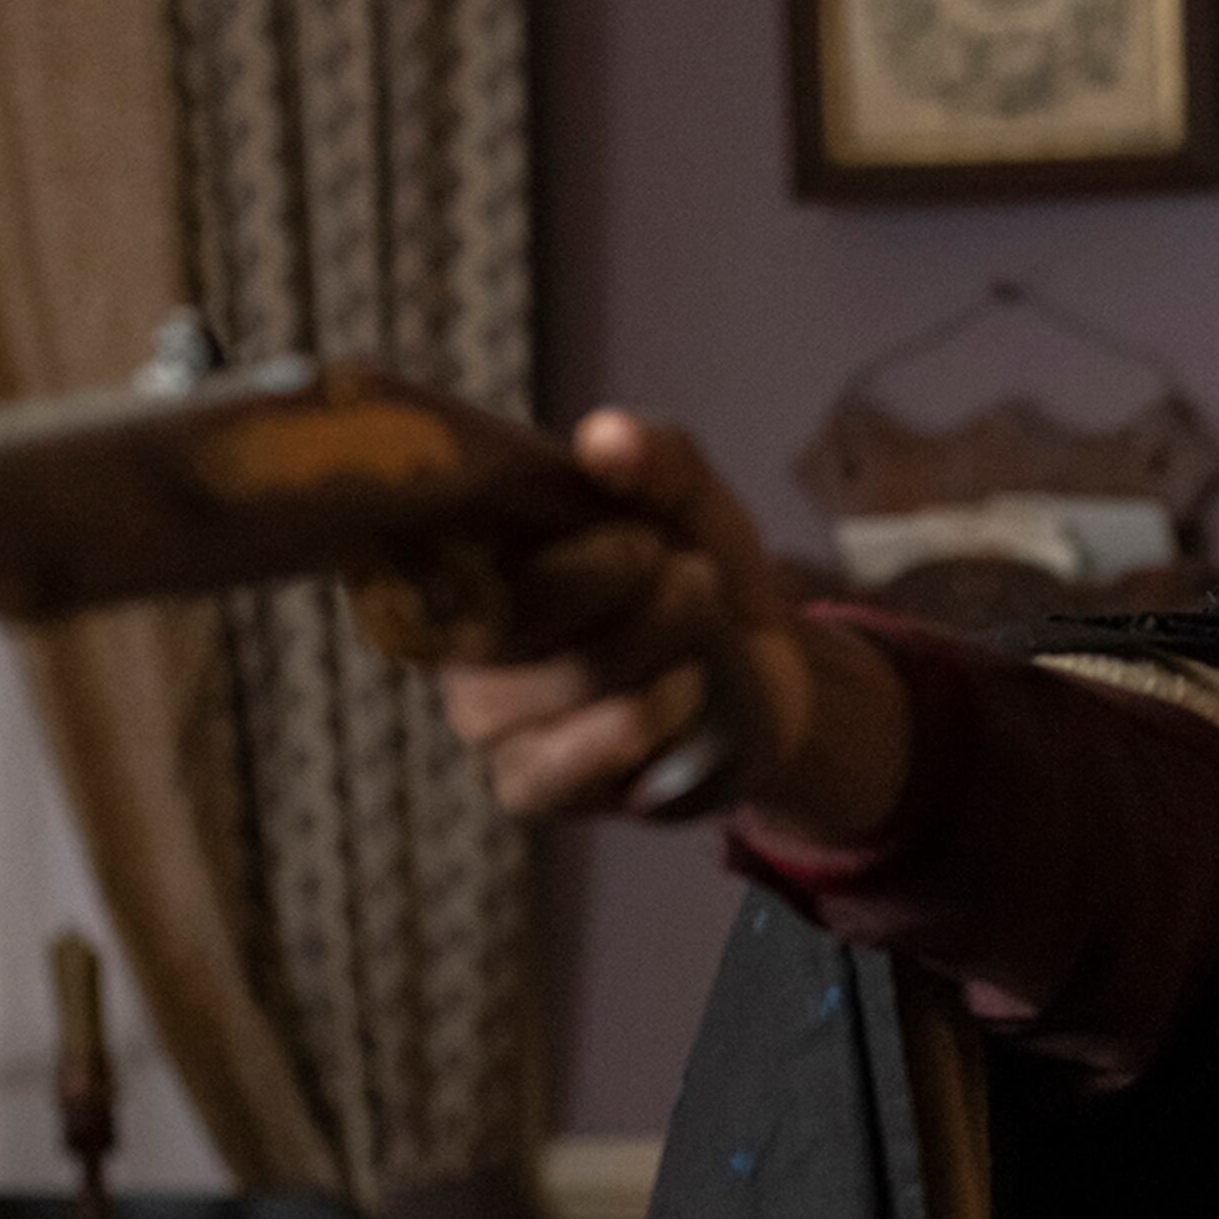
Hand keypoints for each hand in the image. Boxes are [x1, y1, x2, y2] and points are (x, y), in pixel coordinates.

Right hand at [426, 411, 908, 833]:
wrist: (763, 668)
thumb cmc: (696, 565)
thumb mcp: (692, 498)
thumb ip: (657, 457)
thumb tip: (604, 436)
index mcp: (476, 553)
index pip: (456, 547)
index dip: (556, 547)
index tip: (645, 539)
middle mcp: (461, 633)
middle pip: (500, 621)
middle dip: (606, 591)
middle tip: (686, 570)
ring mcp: (486, 715)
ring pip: (532, 695)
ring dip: (633, 654)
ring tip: (697, 622)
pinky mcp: (526, 783)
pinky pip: (546, 771)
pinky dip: (624, 732)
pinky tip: (682, 694)